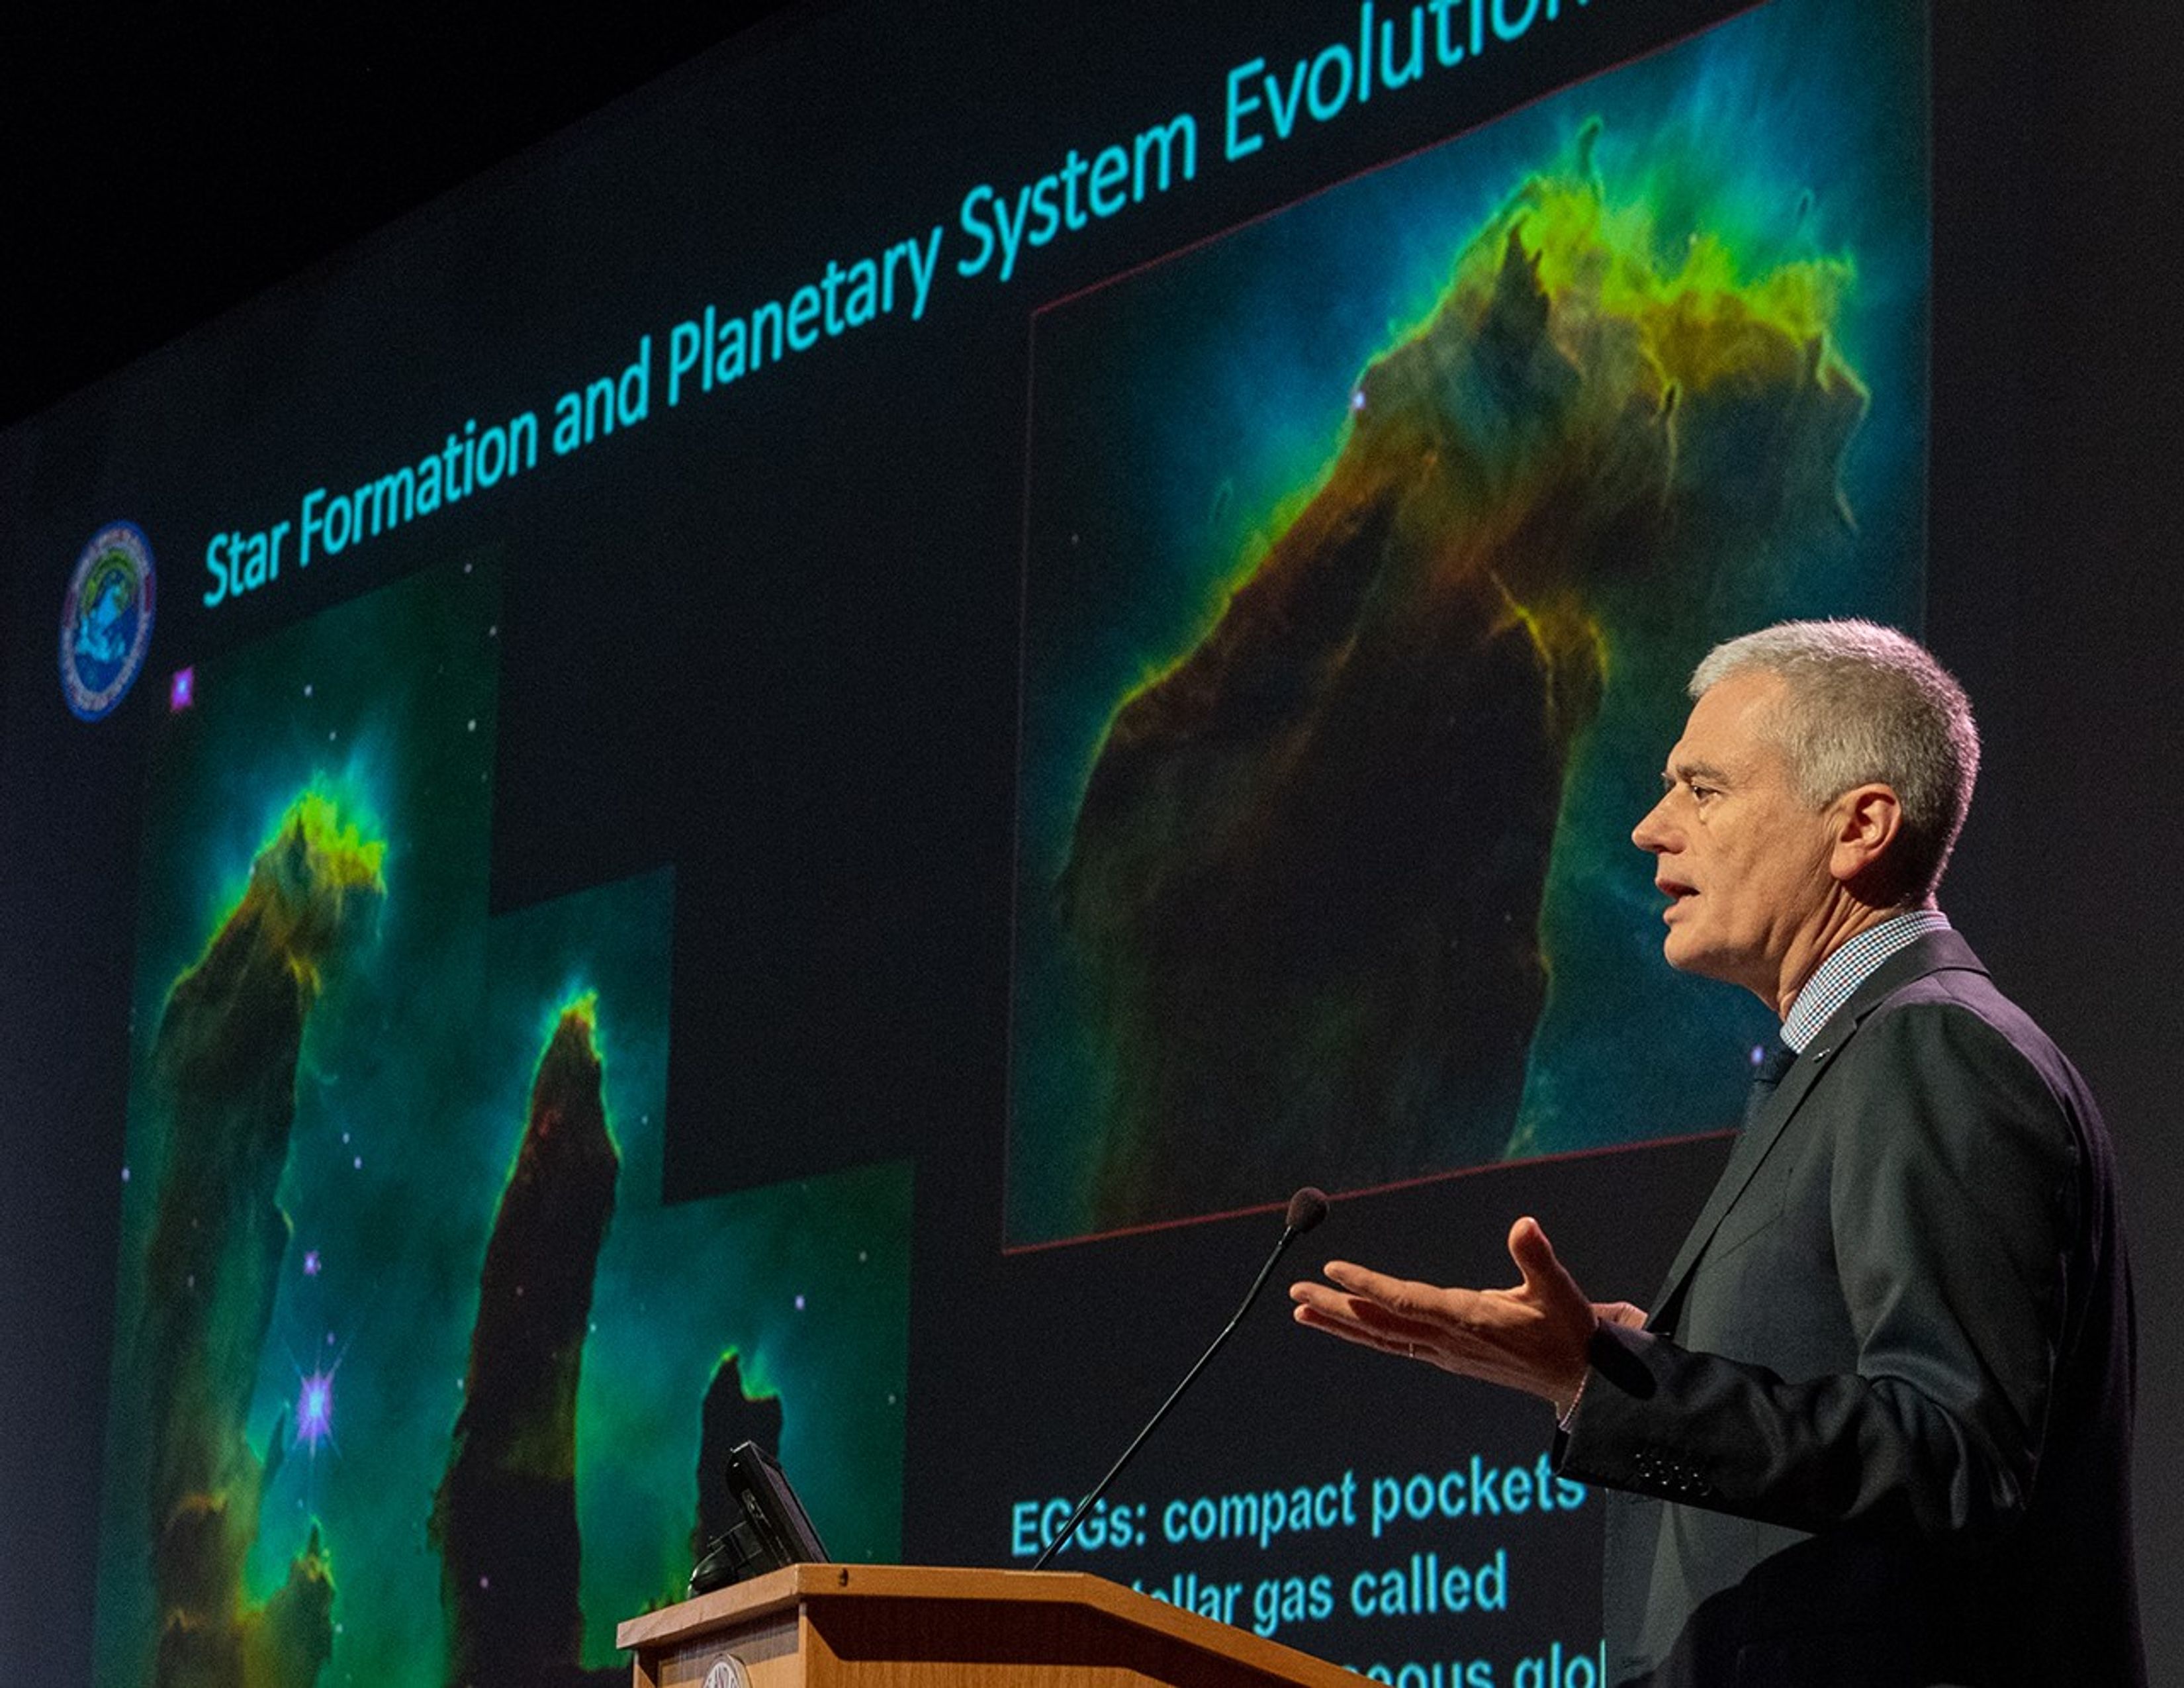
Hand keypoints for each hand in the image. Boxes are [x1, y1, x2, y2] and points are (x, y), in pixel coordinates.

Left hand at [1289, 1216, 1605, 1407]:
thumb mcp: (1558, 1290)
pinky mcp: (1446, 1357)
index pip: (1407, 1301)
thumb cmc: (1568, 1330)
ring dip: (1340, 1324)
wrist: (1578, 1380)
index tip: (1333, 1271)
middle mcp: (1447, 1340)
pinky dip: (1363, 1334)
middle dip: (1335, 1308)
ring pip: (1381, 1338)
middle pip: (1380, 1324)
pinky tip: (1344, 1325)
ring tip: (1302, 1312)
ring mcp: (1444, 1353)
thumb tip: (1524, 1225)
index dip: (1369, 1287)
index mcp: (1468, 1319)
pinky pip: (1394, 1345)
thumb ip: (1536, 1257)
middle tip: (1295, 1293)